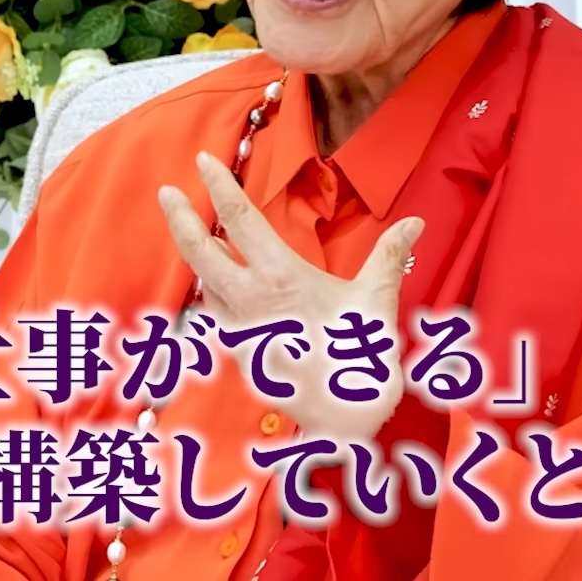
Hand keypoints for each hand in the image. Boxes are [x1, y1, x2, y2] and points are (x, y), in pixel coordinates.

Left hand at [159, 152, 423, 442]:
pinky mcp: (241, 355)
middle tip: (166, 193)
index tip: (201, 161)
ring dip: (199, 258)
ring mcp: (240, 329)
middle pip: (200, 251)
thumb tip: (415, 223)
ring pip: (206, 284)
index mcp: (280, 276)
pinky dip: (214, 295)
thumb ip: (390, 256)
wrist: (345, 421)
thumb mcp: (377, 300)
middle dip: (180, 219)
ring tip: (194, 234)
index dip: (218, 186)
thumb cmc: (361, 359)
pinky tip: (218, 289)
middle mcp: (250, 299)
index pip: (240, 219)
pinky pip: (218, 316)